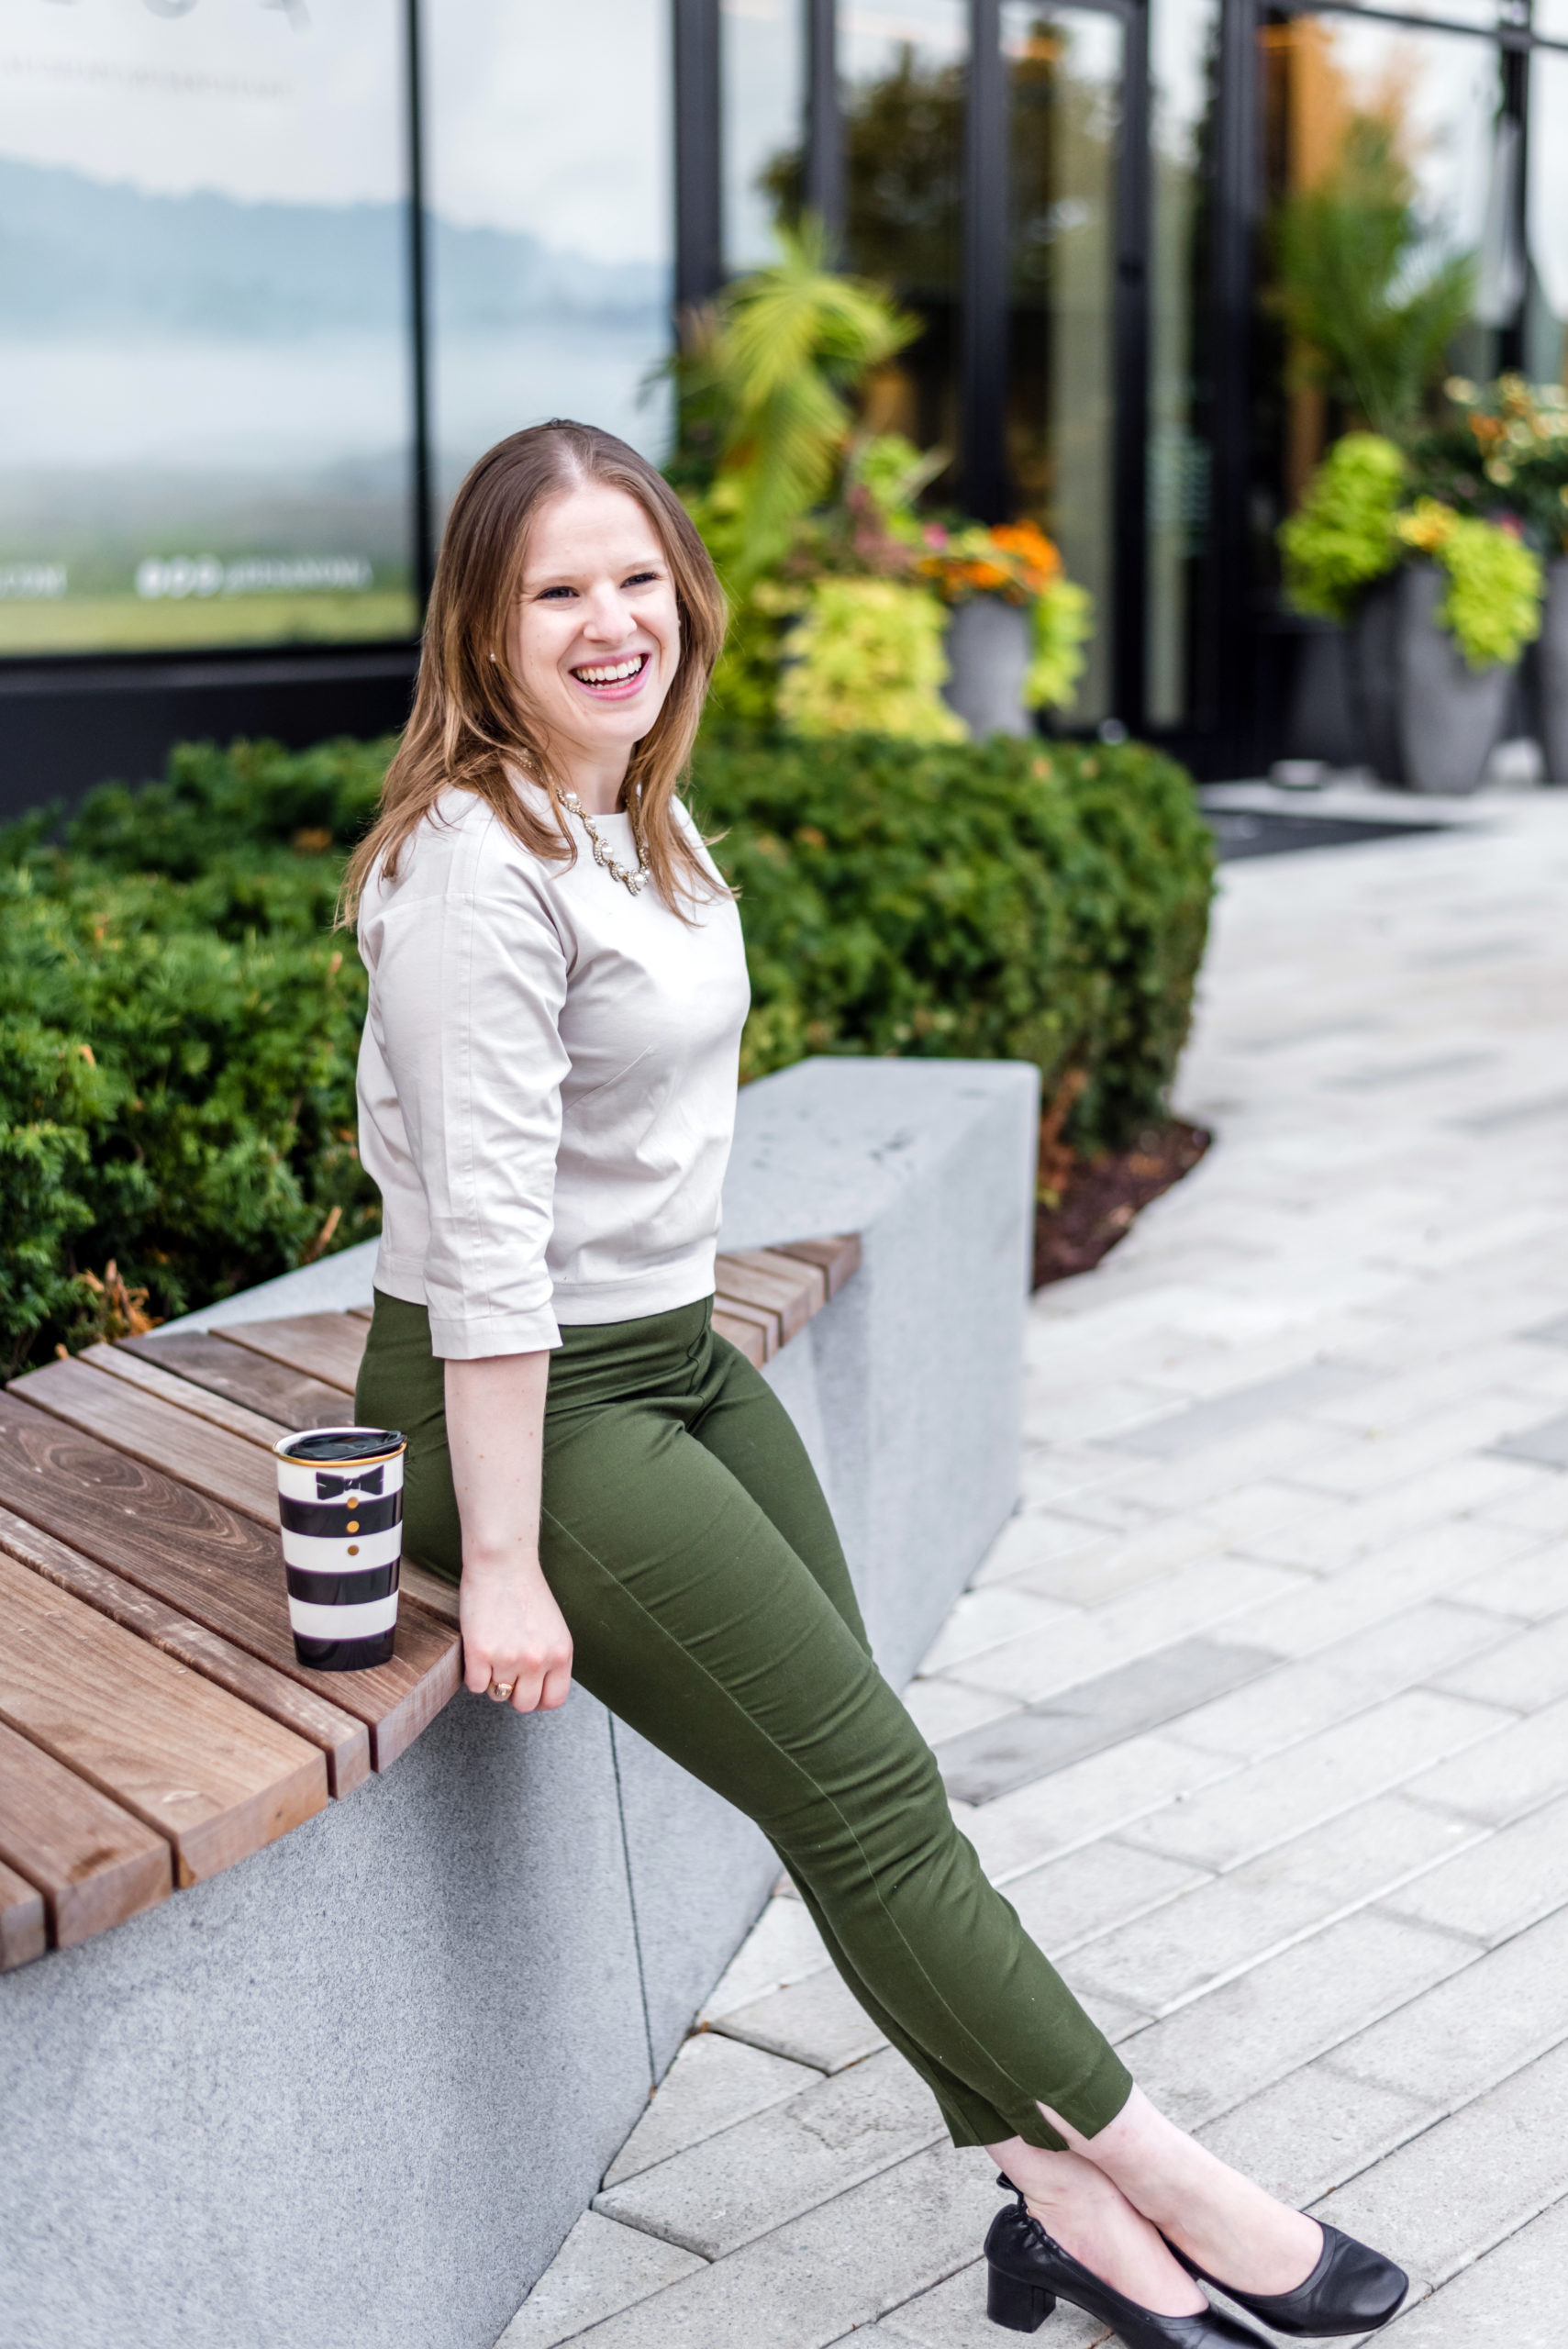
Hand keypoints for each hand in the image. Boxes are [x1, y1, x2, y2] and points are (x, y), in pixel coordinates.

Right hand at [459, 1554, 573, 1712]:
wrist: (502, 1562)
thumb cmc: (525, 1589)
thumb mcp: (553, 1628)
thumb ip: (549, 1657)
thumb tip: (537, 1686)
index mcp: (561, 1653)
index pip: (554, 1700)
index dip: (538, 1698)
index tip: (527, 1689)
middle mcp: (538, 1660)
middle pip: (523, 1704)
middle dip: (513, 1692)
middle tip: (506, 1669)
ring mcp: (509, 1659)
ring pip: (497, 1694)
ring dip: (491, 1678)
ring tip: (492, 1650)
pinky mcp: (480, 1653)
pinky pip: (475, 1686)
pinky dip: (473, 1673)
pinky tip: (477, 1650)